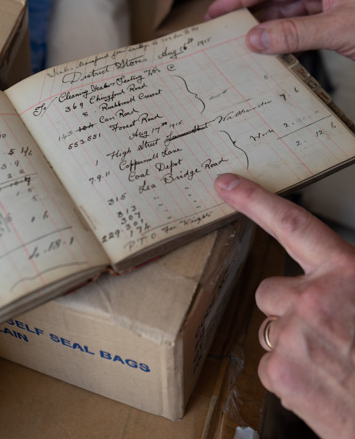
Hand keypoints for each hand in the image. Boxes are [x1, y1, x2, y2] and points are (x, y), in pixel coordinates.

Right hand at [206, 0, 354, 60]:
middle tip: (223, 26)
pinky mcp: (333, 15)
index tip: (218, 10)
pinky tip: (269, 45)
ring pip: (287, 9)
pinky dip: (283, 35)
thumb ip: (295, 34)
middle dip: (250, 10)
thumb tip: (256, 39)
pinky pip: (300, 22)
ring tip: (241, 40)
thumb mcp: (340, 30)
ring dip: (266, 25)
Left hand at [214, 173, 354, 438]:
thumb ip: (343, 285)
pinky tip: (320, 386)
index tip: (227, 184)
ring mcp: (292, 333)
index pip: (291, 223)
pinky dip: (290, 379)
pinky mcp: (280, 371)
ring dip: (292, 347)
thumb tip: (324, 285)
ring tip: (330, 366)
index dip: (254, 200)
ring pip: (272, 332)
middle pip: (270, 291)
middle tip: (322, 335)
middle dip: (286, 310)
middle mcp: (313, 297)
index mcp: (344, 272)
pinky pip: (270, 366)